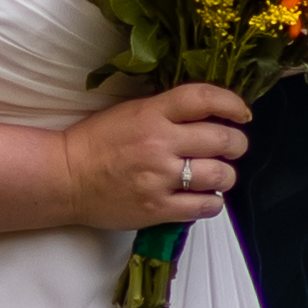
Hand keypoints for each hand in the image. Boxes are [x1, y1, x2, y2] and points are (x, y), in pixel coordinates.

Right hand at [56, 80, 256, 231]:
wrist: (64, 177)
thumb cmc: (97, 143)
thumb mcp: (131, 112)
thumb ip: (168, 111)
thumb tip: (211, 114)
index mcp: (151, 113)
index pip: (203, 98)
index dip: (232, 102)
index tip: (242, 112)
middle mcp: (159, 143)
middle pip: (222, 139)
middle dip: (237, 143)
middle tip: (233, 147)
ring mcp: (159, 178)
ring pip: (220, 174)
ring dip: (227, 175)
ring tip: (218, 174)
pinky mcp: (157, 208)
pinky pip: (204, 206)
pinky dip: (213, 202)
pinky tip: (205, 196)